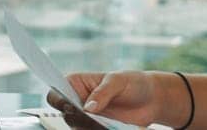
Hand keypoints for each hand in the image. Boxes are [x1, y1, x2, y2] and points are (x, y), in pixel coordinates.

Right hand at [47, 71, 164, 128]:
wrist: (150, 100)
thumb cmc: (132, 82)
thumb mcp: (118, 81)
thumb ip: (103, 93)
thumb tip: (88, 108)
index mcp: (75, 83)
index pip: (56, 93)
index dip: (59, 101)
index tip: (71, 108)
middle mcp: (77, 101)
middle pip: (65, 115)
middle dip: (75, 119)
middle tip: (91, 119)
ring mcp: (86, 117)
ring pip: (77, 127)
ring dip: (87, 127)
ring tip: (104, 124)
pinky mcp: (96, 128)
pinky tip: (107, 127)